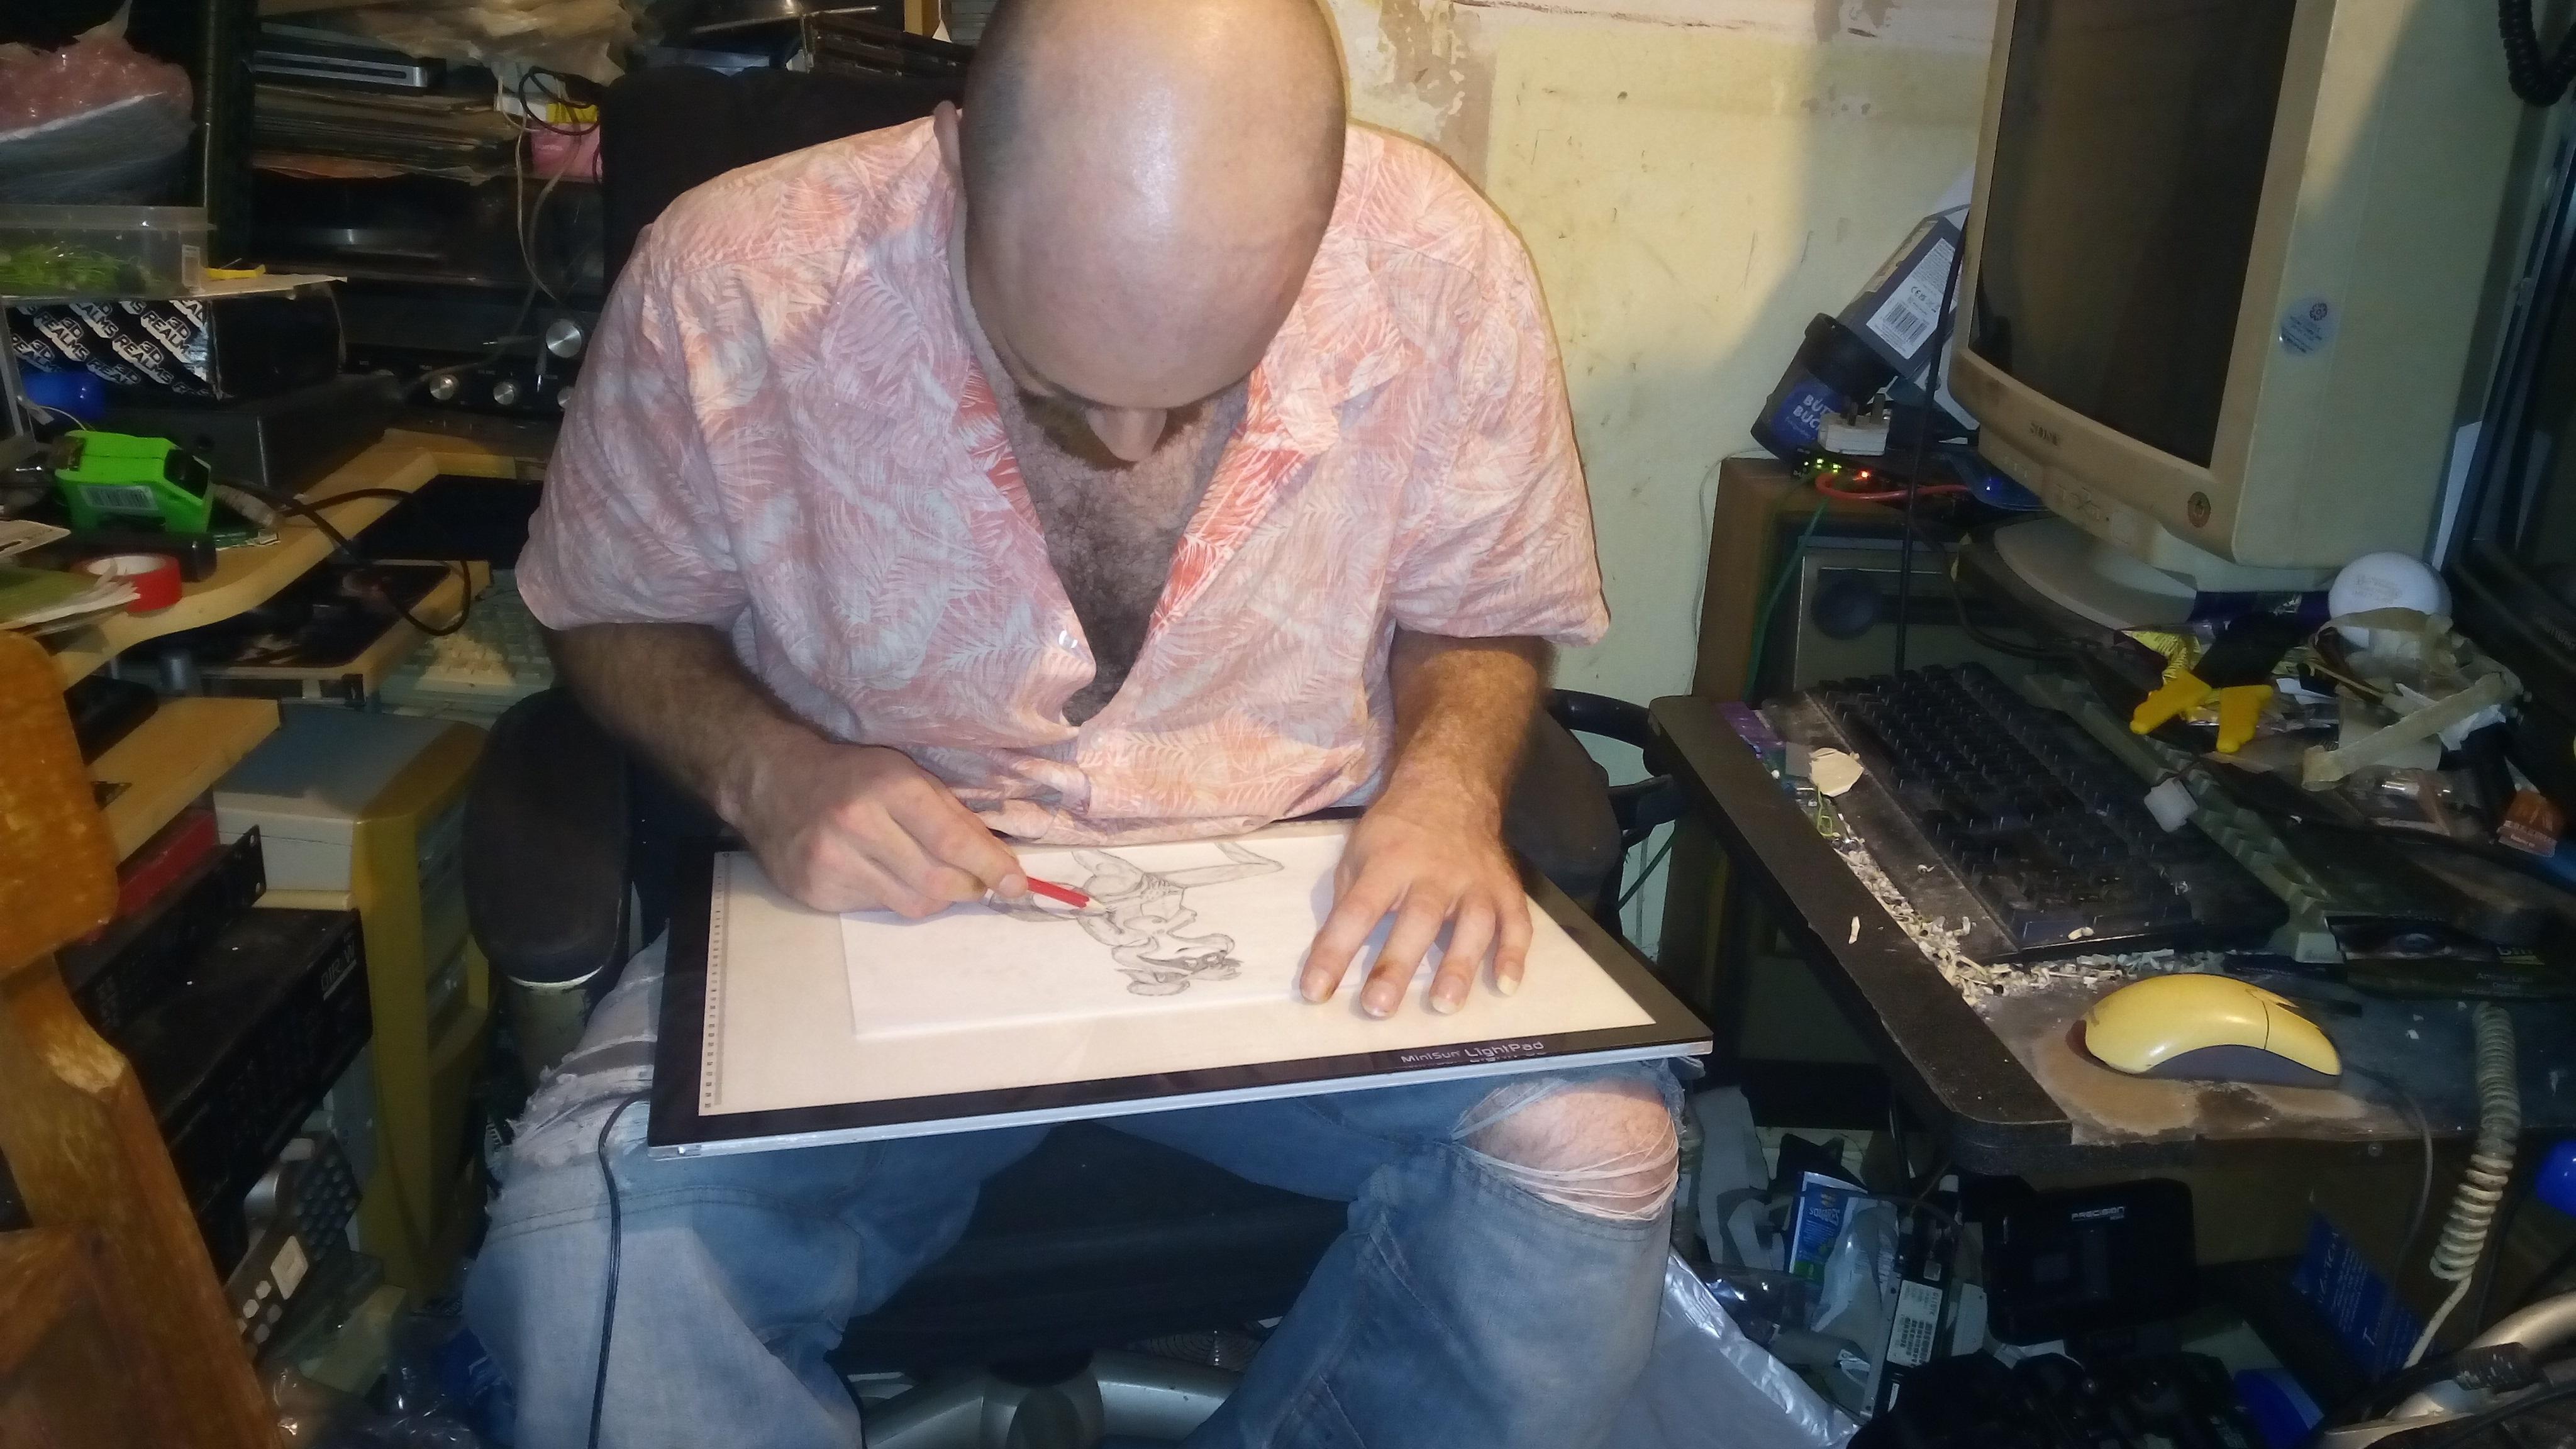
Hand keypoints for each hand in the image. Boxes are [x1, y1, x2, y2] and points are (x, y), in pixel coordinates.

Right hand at [730, 734, 1024, 915]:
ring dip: (934, 895)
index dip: (991, 867)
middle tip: (976, 881)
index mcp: (889, 787)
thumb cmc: (852, 775)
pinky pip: (878, 909)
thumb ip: (955, 816)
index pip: (953, 840)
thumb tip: (1002, 863)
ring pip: (911, 903)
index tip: (1018, 885)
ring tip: (928, 873)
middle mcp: (858, 825)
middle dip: (968, 887)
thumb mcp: (907, 775)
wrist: (773, 783)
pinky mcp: (816, 892)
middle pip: (937, 881)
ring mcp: (832, 862)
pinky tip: (881, 872)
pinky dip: (893, 896)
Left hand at [1299, 790, 1530, 1016]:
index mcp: (1388, 862)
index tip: (1314, 990)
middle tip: (1378, 1007)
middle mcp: (1435, 873)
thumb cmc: (1396, 830)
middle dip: (1396, 965)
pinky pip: (1517, 922)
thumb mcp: (1359, 851)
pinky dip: (1514, 955)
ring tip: (1443, 1005)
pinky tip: (1505, 987)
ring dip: (1459, 967)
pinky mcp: (1505, 887)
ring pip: (1473, 925)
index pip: (1357, 911)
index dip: (1334, 952)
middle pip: (1416, 921)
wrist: (1450, 788)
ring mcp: (1475, 880)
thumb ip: (1350, 898)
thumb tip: (1334, 953)